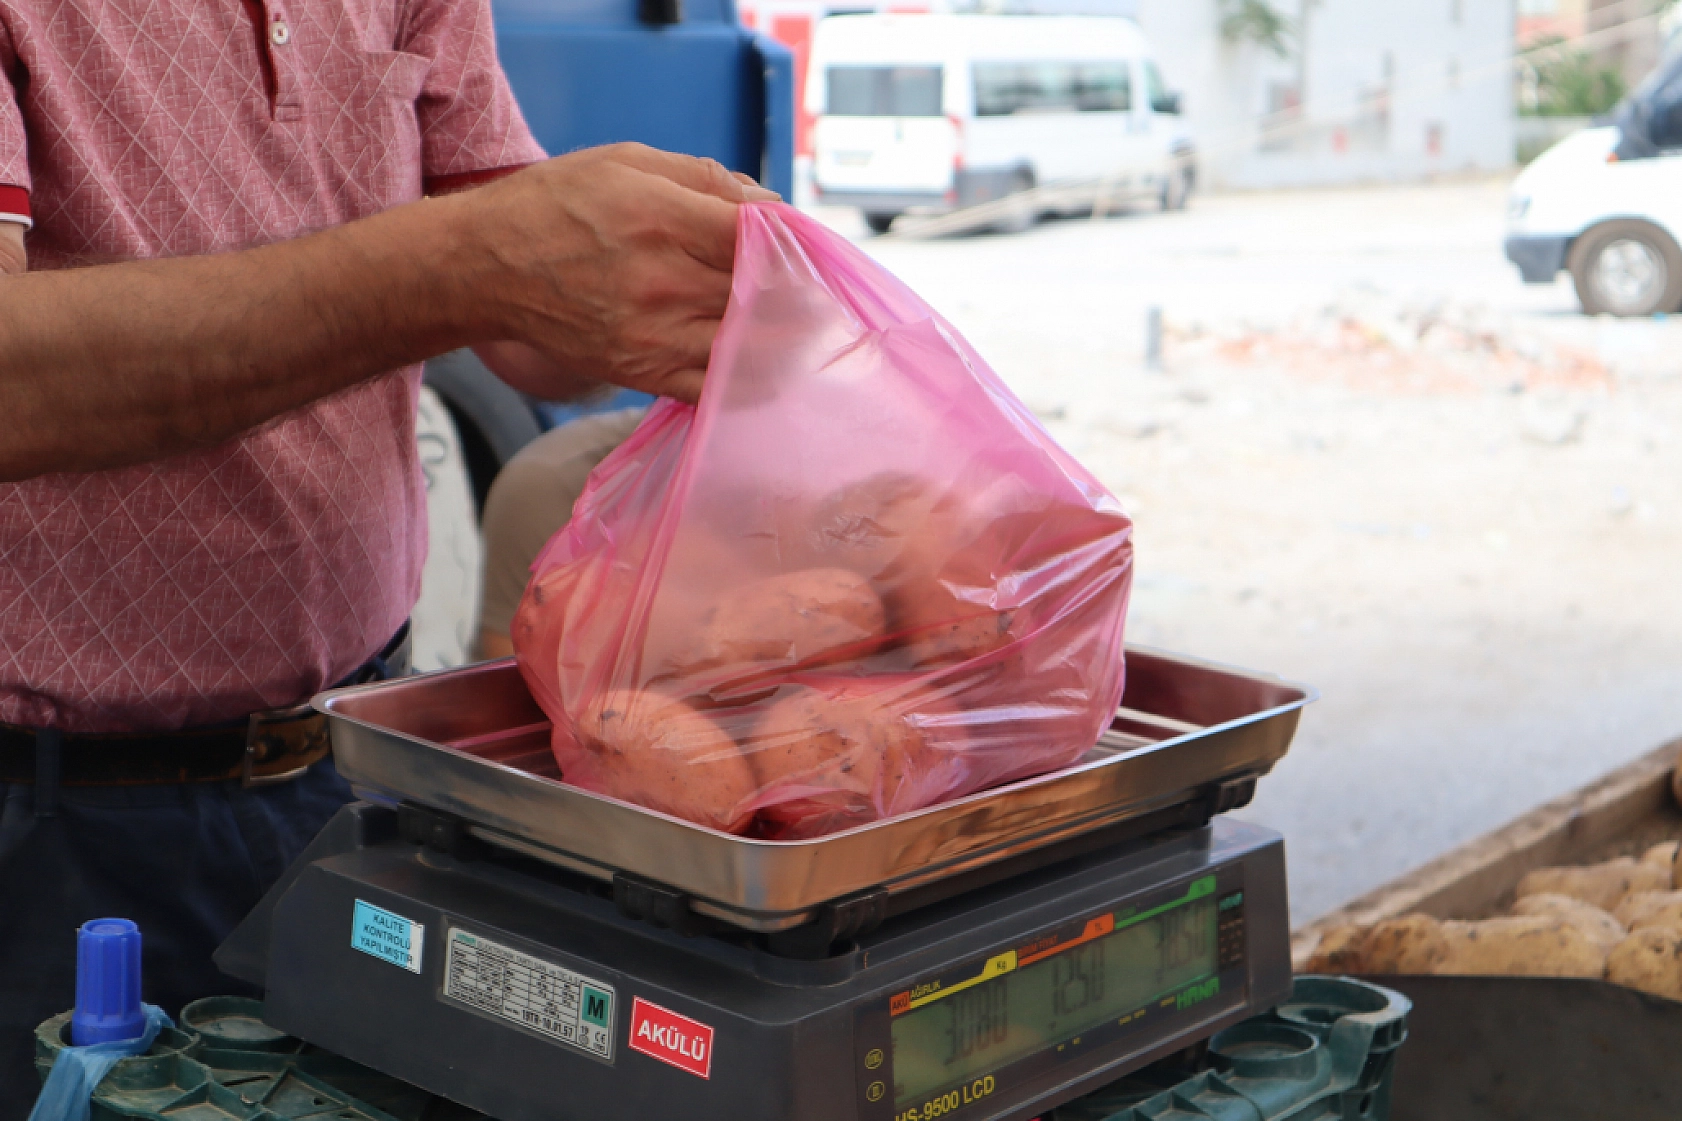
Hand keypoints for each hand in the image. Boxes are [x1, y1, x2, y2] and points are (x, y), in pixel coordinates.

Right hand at [454, 144, 776, 403]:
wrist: (483, 268)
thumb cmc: (555, 205)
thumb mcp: (627, 162)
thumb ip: (705, 180)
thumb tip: (770, 205)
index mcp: (663, 217)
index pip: (759, 235)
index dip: (792, 240)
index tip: (802, 242)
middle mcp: (662, 281)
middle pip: (762, 290)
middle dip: (792, 287)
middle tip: (810, 286)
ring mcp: (654, 334)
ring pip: (748, 342)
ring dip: (778, 334)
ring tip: (794, 325)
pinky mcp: (643, 372)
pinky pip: (714, 387)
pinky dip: (745, 377)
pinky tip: (758, 362)